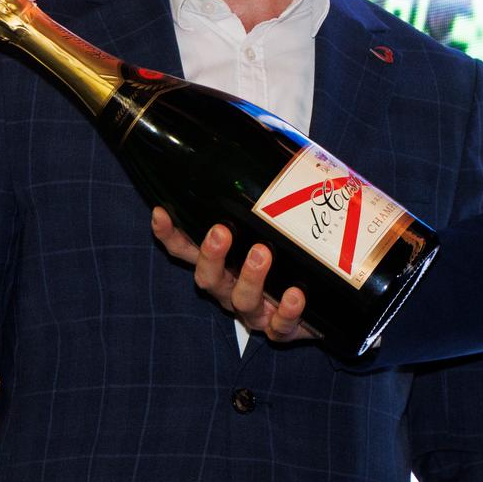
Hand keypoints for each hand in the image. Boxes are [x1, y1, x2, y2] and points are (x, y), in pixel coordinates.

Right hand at [151, 208, 313, 341]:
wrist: (320, 307)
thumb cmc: (287, 259)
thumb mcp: (270, 229)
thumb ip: (263, 202)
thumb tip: (264, 152)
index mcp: (221, 265)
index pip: (186, 251)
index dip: (170, 235)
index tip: (161, 212)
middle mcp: (230, 289)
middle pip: (208, 278)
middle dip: (212, 255)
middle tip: (221, 231)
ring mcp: (255, 312)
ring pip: (243, 300)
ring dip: (250, 277)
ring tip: (262, 252)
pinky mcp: (281, 329)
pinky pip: (280, 325)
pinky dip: (287, 310)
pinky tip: (295, 294)